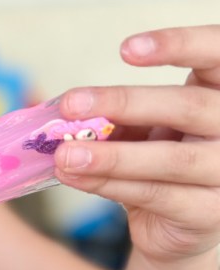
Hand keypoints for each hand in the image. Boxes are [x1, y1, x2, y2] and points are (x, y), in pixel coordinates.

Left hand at [54, 24, 219, 263]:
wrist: (177, 224)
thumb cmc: (160, 160)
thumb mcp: (146, 128)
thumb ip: (122, 115)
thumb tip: (69, 108)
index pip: (217, 54)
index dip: (179, 45)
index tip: (126, 49)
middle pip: (188, 107)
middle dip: (123, 102)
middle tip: (71, 104)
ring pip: (171, 159)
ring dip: (111, 156)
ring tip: (64, 154)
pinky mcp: (211, 213)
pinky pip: (157, 194)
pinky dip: (109, 183)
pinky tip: (75, 177)